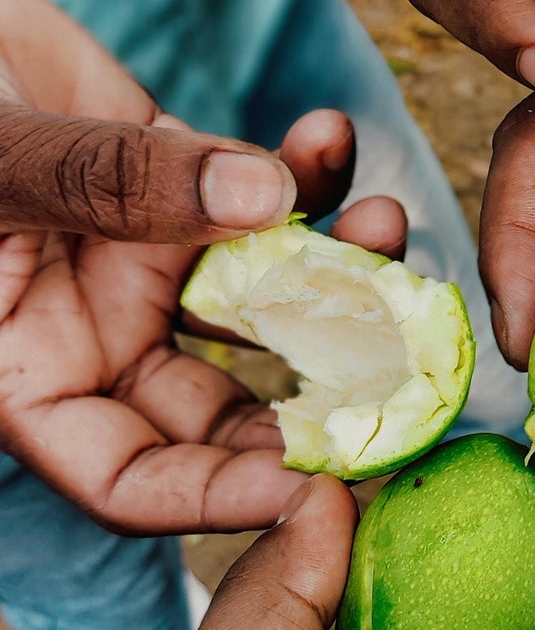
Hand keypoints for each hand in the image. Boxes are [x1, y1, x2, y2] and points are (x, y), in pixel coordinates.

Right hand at [0, 0, 404, 532]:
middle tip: (402, 365)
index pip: (126, 478)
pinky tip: (330, 134)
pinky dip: (308, 174)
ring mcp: (146, 260)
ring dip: (340, 272)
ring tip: (385, 223)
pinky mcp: (182, 185)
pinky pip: (265, 198)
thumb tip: (263, 202)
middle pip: (227, 408)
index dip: (217, 495)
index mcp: (26, 370)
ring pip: (268, 303)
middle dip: (318, 392)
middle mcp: (97, 332)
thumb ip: (106, 182)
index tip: (309, 479)